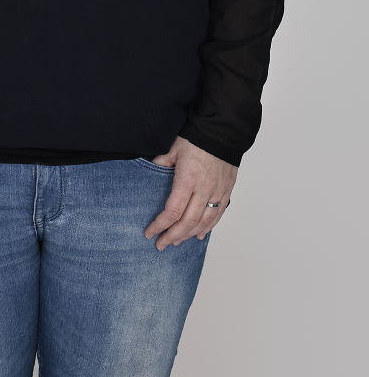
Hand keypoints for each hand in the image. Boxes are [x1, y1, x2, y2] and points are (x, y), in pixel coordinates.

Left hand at [143, 136, 236, 250]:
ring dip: (189, 235)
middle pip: (188, 222)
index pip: (172, 211)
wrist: (223, 131)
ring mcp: (217, 193)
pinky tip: (199, 235)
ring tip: (176, 241)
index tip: (150, 232)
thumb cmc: (197, 138)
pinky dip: (208, 228)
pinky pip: (217, 215)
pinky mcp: (226, 192)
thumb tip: (150, 170)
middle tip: (161, 244)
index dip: (160, 225)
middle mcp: (203, 190)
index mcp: (187, 180)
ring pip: (203, 222)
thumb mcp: (173, 147)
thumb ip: (161, 162)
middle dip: (173, 236)